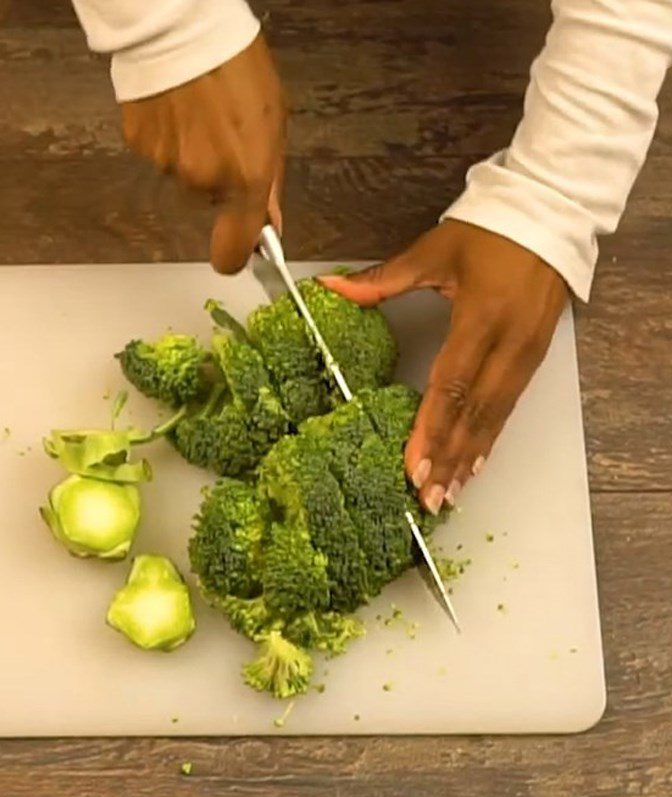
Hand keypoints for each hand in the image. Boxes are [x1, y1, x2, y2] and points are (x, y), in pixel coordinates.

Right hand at [120, 34, 285, 273]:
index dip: (234, 257)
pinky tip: (177, 108)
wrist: (181, 26)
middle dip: (218, 182)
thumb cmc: (237, 66)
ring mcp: (167, 165)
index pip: (232, 251)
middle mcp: (204, 181)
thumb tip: (268, 222)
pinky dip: (168, 138)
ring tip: (200, 114)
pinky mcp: (139, 146)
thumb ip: (270, 181)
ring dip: (192, 156)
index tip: (236, 254)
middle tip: (224, 139)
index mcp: (245, 179)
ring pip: (182, 178)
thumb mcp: (274, 124)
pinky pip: (158, 154)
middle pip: (209, 204)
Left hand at [320, 220, 568, 513]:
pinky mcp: (536, 356)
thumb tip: (330, 288)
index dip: (431, 430)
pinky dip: (490, 437)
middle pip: (474, 412)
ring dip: (470, 457)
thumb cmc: (488, 232)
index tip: (414, 467)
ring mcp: (526, 353)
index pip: (451, 386)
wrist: (550, 214)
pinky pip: (510, 405)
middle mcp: (508, 344)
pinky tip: (476, 462)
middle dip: (450, 459)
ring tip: (450, 493)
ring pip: (495, 416)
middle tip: (429, 499)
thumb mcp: (433, 251)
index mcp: (480, 319)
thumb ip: (382, 280)